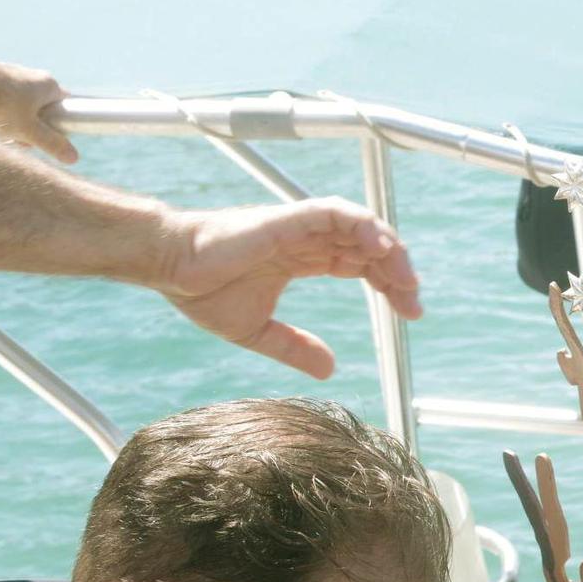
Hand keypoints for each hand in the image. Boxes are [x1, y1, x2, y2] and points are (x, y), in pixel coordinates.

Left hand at [0, 59, 77, 163]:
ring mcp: (10, 73)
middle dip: (30, 127)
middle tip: (18, 138)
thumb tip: (74, 157)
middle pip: (39, 108)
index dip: (59, 123)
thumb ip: (51, 144)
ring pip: (18, 105)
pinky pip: (0, 98)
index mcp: (47, 84)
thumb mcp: (28, 131)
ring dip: (12, 122)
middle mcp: (31, 75)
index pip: (64, 105)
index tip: (46, 136)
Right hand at [154, 198, 422, 376]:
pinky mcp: (284, 219)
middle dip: (398, 271)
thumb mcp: (259, 332)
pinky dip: (358, 223)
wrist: (167, 269)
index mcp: (303, 257)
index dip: (389, 283)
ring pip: (358, 225)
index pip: (360, 263)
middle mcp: (305, 238)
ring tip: (405, 278)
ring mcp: (297, 226)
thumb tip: (330, 369)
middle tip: (415, 304)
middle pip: (368, 245)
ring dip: (388, 247)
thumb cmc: (202, 291)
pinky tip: (378, 245)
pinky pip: (331, 212)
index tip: (411, 312)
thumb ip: (295, 347)